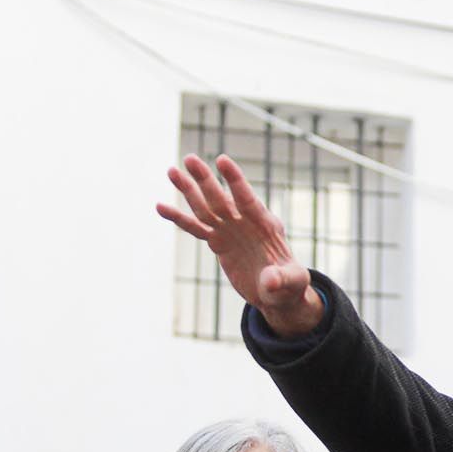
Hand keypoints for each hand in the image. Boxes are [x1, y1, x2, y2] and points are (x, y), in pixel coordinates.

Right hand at [159, 153, 322, 335]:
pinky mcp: (218, 242)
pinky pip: (195, 228)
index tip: (222, 160)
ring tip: (171, 171)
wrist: (278, 292)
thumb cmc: (290, 285)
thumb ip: (282, 279)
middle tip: (189, 158)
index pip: (247, 199)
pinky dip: (178, 218)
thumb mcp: (292, 283)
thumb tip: (269, 281)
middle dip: (205, 180)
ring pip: (205, 208)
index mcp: (266, 225)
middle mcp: (245, 223)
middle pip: (221, 198)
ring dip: (188, 190)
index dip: (235, 181)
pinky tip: (160, 207)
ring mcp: (230, 230)